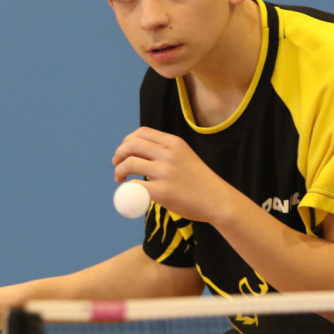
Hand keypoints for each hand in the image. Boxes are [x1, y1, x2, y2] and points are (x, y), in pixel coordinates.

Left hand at [112, 127, 237, 222]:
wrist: (217, 200)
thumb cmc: (199, 181)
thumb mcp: (184, 156)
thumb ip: (165, 152)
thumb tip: (140, 153)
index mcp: (173, 142)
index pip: (141, 132)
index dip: (127, 140)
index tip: (123, 151)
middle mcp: (168, 153)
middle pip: (131, 145)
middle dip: (119, 154)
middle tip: (116, 164)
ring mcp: (165, 172)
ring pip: (129, 163)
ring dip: (118, 171)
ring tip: (120, 179)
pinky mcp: (162, 191)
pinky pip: (134, 186)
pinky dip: (127, 189)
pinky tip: (129, 193)